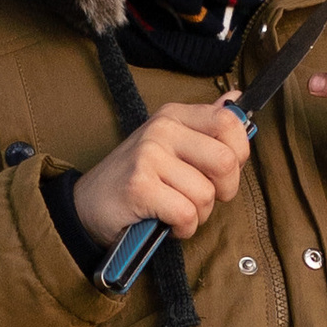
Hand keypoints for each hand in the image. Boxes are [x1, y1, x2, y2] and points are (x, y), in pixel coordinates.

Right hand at [71, 98, 251, 245]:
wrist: (87, 205)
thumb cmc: (137, 178)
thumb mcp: (170, 144)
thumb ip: (205, 124)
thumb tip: (236, 97)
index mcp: (174, 115)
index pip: (229, 123)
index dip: (238, 155)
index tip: (222, 172)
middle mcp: (162, 130)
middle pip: (225, 161)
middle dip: (223, 191)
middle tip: (201, 198)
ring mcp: (149, 156)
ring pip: (206, 194)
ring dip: (198, 215)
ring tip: (175, 210)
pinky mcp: (140, 186)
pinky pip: (186, 214)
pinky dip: (183, 229)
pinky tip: (167, 223)